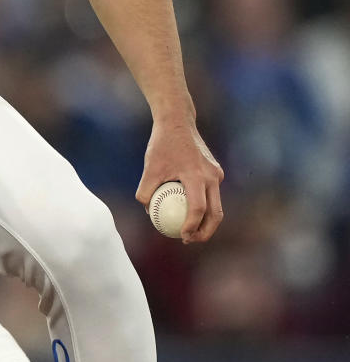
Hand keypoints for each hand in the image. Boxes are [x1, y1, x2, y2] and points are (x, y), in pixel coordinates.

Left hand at [136, 121, 223, 242]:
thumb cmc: (162, 145)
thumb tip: (149, 214)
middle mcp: (212, 176)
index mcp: (197, 176)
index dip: (191, 227)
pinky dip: (204, 205)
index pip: (198, 209)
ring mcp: (216, 174)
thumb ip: (145, 192)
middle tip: (189, 240)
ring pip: (216, 205)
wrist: (178, 122)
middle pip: (215, 213)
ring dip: (206, 221)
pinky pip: (212, 193)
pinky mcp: (216, 171)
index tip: (182, 237)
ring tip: (190, 231)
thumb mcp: (149, 168)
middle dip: (205, 232)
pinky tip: (188, 211)